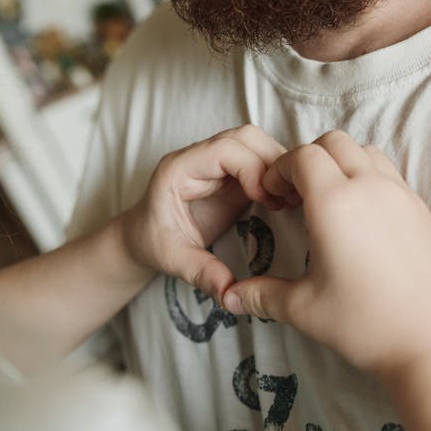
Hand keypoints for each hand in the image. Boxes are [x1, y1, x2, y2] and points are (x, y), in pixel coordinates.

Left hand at [120, 125, 285, 302]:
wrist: (142, 238)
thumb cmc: (152, 244)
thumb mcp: (174, 261)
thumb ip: (201, 273)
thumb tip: (230, 293)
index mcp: (179, 169)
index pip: (223, 149)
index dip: (251, 168)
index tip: (267, 198)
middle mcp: (198, 158)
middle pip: (245, 137)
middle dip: (272, 161)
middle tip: (286, 197)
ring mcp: (216, 163)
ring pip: (256, 143)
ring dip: (278, 165)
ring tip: (289, 198)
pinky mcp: (230, 173)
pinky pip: (259, 160)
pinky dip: (276, 174)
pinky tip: (285, 199)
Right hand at [222, 130, 430, 377]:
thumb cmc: (368, 324)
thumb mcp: (305, 309)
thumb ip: (262, 295)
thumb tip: (230, 298)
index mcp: (335, 202)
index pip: (303, 156)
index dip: (281, 168)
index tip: (273, 194)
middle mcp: (370, 187)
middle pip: (335, 142)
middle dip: (309, 158)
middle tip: (297, 196)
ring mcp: (401, 195)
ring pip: (366, 151)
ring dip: (341, 162)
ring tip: (329, 201)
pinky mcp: (421, 210)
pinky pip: (389, 173)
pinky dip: (368, 176)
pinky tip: (360, 218)